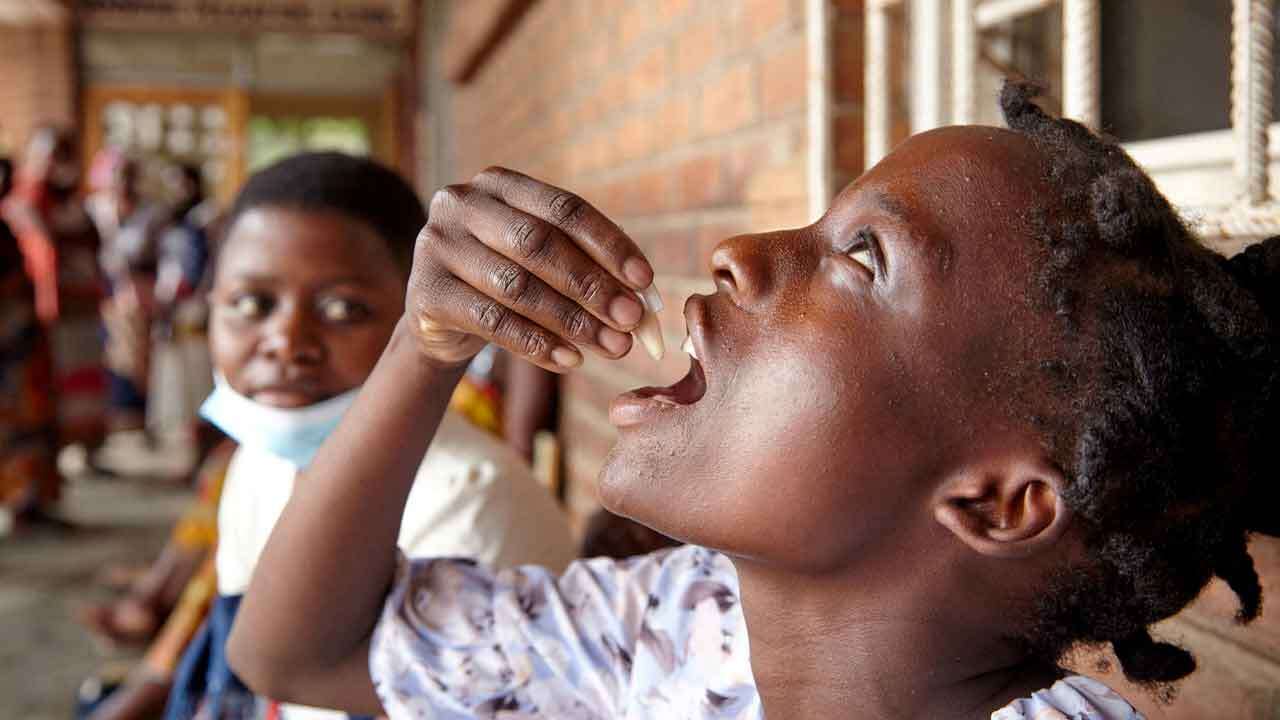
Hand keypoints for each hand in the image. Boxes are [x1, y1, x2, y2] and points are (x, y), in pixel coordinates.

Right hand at [407, 168, 652, 371]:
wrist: (440, 317)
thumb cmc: (506, 280)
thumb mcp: (543, 262)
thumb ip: (589, 267)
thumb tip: (645, 299)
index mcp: (500, 184)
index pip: (564, 208)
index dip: (608, 244)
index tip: (645, 281)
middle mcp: (462, 203)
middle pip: (539, 243)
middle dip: (592, 285)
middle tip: (631, 319)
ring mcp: (437, 244)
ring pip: (516, 285)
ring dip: (571, 321)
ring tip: (611, 347)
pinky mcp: (425, 291)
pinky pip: (491, 320)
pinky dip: (536, 343)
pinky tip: (570, 360)